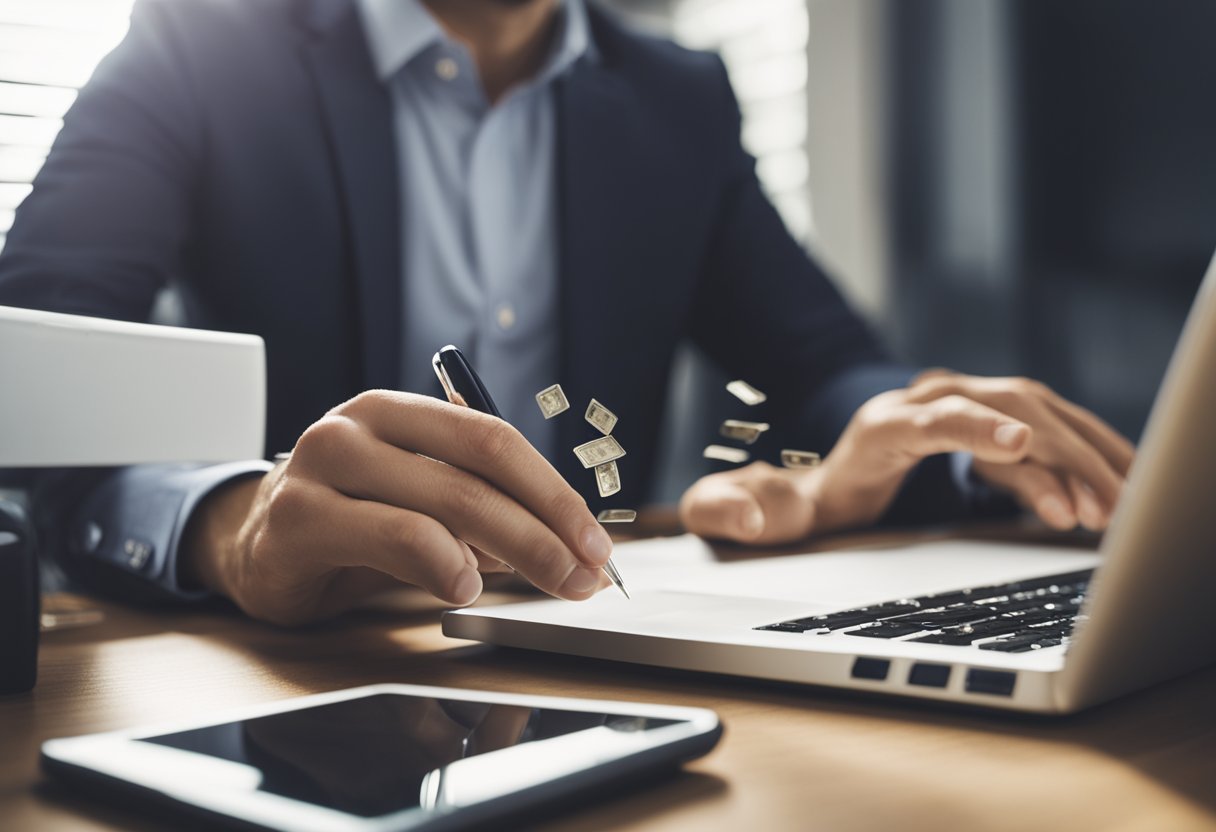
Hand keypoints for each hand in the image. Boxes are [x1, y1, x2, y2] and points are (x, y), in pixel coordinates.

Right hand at [182, 391, 612, 624]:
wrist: (251, 548)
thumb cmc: (348, 524)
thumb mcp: (419, 506)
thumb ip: (480, 515)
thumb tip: (564, 545)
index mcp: (397, 411)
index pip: (495, 439)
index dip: (555, 492)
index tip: (597, 542)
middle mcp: (358, 425)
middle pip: (480, 470)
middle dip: (548, 529)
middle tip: (586, 576)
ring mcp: (323, 466)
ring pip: (446, 502)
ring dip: (514, 549)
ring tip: (546, 583)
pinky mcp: (298, 517)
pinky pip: (395, 535)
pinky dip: (445, 563)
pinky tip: (465, 585)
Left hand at [679, 373, 1133, 543]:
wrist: (833, 466)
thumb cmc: (807, 494)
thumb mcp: (767, 508)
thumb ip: (738, 509)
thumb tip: (747, 514)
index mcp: (878, 425)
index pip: (930, 417)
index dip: (974, 428)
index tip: (1017, 445)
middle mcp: (925, 403)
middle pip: (1003, 410)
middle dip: (1057, 455)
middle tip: (1099, 505)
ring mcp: (961, 406)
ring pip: (1035, 416)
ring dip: (1078, 458)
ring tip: (1109, 511)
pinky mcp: (985, 424)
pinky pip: (1041, 436)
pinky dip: (1072, 463)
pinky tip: (1096, 501)